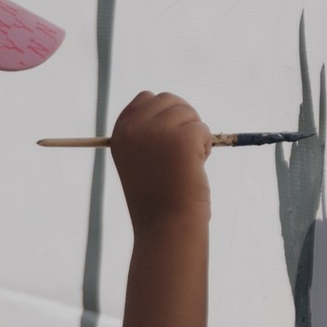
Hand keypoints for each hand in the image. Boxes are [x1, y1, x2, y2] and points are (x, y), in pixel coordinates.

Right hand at [109, 89, 212, 225]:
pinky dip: (205, 146)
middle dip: (183, 120)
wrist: (166, 227)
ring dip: (195, 135)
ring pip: (189, 113)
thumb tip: (175, 109)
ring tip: (186, 164)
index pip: (146, 98)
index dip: (165, 114)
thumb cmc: (157, 200)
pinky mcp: (182, 138)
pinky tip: (194, 168)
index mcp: (121, 133)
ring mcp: (158, 131)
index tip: (171, 135)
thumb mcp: (141, 162)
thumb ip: (148, 135)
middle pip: (169, 100)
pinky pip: (203, 129)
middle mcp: (134, 128)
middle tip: (183, 150)